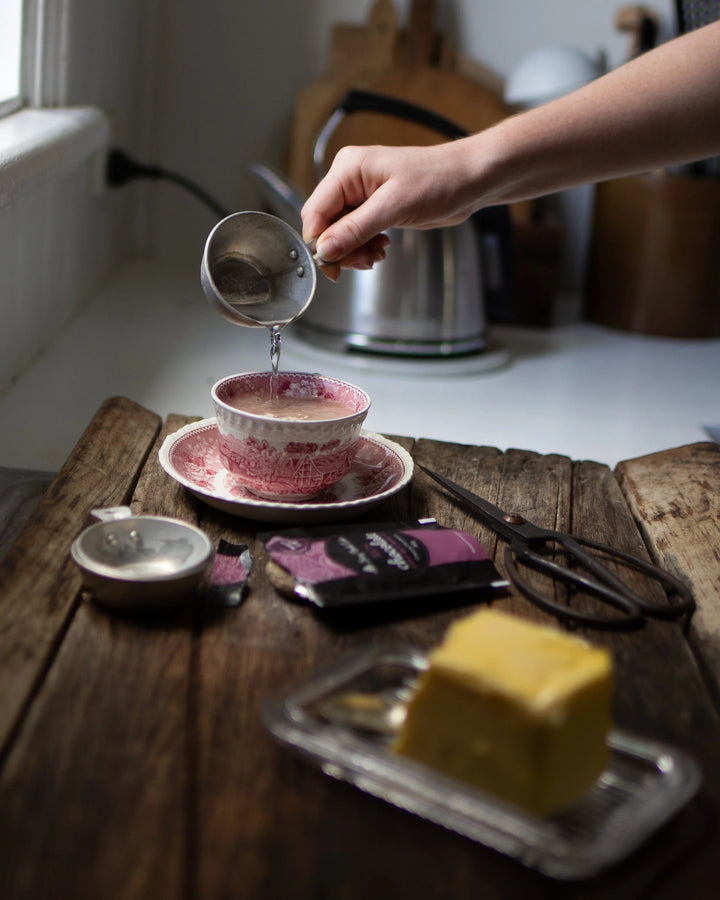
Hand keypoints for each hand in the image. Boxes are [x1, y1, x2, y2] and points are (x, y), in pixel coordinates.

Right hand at [301, 141, 478, 270]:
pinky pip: (357, 233)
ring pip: (340, 232)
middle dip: (341, 248)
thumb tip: (325, 249)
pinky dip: (365, 246)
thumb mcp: (395, 206)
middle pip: (326, 224)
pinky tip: (381, 248)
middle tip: (364, 262)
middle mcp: (351, 179)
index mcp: (348, 169)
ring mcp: (362, 194)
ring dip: (355, 250)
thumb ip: (356, 229)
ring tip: (377, 255)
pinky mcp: (375, 207)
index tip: (332, 267)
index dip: (320, 242)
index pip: (316, 211)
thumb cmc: (439, 180)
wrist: (469, 179)